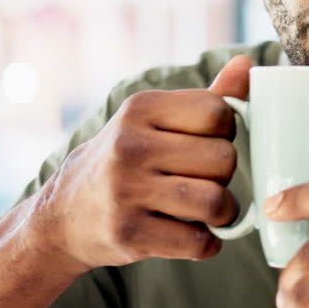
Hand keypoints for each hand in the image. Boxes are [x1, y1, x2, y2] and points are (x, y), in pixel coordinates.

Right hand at [30, 55, 251, 271]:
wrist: (61, 216)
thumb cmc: (126, 162)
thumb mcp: (154, 121)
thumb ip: (207, 97)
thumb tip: (246, 63)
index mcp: (140, 108)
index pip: (219, 112)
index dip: (225, 132)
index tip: (207, 144)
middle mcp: (129, 145)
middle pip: (224, 159)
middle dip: (223, 175)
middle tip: (203, 181)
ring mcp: (125, 190)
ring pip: (215, 201)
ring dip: (223, 213)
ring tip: (208, 212)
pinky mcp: (127, 233)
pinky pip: (198, 242)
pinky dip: (207, 244)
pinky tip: (194, 235)